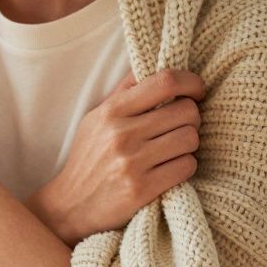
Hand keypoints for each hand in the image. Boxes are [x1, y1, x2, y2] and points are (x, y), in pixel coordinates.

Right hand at [30, 69, 203, 243]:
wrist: (70, 206)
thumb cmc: (88, 158)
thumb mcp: (96, 119)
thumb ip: (125, 93)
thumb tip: (155, 61)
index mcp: (111, 111)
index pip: (164, 82)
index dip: (190, 81)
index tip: (196, 89)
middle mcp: (121, 134)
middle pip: (186, 111)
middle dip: (192, 117)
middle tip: (183, 126)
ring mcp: (132, 163)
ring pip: (190, 139)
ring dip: (189, 144)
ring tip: (175, 149)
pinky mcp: (142, 189)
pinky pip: (186, 166)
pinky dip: (185, 166)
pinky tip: (171, 168)